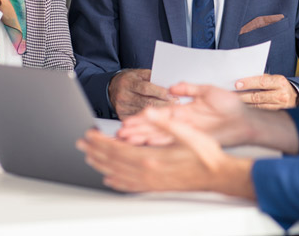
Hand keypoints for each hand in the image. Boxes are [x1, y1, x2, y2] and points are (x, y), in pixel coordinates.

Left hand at [77, 112, 255, 198]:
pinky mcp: (155, 187)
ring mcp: (150, 182)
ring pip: (117, 174)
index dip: (100, 141)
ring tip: (88, 158)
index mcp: (152, 157)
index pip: (117, 149)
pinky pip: (129, 186)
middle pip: (113, 162)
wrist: (217, 175)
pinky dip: (115, 182)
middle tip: (81, 144)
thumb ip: (166, 122)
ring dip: (101, 165)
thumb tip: (149, 112)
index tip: (88, 135)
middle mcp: (147, 172)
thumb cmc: (205, 154)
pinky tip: (109, 180)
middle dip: (94, 152)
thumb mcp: (188, 131)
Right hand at [108, 69, 174, 117]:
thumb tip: (167, 82)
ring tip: (172, 110)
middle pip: (146, 102)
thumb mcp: (139, 73)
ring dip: (159, 112)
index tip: (172, 94)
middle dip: (163, 103)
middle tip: (177, 104)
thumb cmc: (129, 80)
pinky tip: (160, 117)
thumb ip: (152, 76)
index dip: (159, 92)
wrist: (111, 88)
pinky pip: (139, 118)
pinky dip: (151, 119)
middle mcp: (123, 95)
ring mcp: (122, 107)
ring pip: (144, 112)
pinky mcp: (122, 116)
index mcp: (128, 82)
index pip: (145, 88)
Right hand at [118, 83, 251, 146]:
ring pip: (161, 136)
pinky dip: (161, 144)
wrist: (245, 119)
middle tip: (121, 133)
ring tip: (128, 140)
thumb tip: (172, 87)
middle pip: (155, 127)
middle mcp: (182, 122)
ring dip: (144, 138)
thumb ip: (189, 88)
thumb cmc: (230, 105)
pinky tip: (148, 145)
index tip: (129, 120)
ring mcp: (187, 132)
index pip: (158, 113)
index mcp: (183, 110)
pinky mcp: (194, 140)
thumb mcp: (207, 90)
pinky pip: (174, 143)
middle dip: (138, 130)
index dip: (143, 117)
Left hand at [235, 74, 298, 108]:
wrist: (295, 97)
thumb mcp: (274, 79)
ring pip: (257, 106)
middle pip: (257, 96)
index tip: (237, 84)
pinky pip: (261, 113)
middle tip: (231, 95)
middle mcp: (281, 94)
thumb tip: (242, 81)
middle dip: (242, 96)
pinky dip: (251, 111)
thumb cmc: (279, 86)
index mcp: (280, 81)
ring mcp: (280, 107)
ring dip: (244, 105)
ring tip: (234, 103)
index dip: (248, 83)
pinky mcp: (277, 115)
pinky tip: (243, 110)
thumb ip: (261, 79)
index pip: (261, 81)